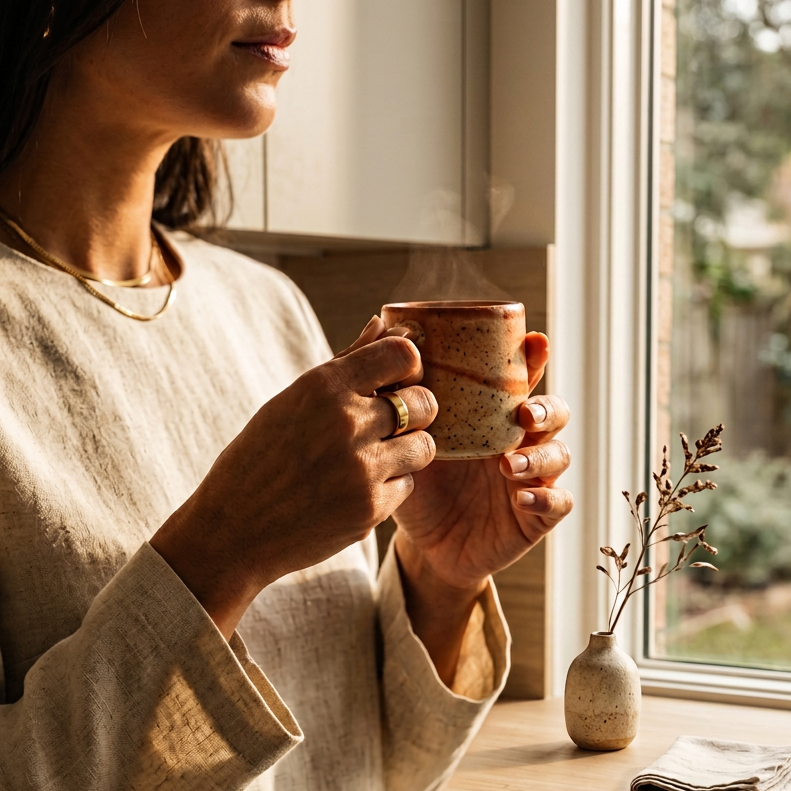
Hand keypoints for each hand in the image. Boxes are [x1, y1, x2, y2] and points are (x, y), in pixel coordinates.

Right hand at [151, 323, 437, 638]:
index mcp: (324, 387)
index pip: (404, 354)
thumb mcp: (292, 401)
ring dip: (407, 451)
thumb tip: (383, 323)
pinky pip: (407, 486)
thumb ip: (346, 362)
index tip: (396, 382)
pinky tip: (357, 489)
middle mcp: (347, 422)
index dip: (407, 367)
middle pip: (425, 402)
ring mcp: (362, 468)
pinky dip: (389, 487)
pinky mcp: (370, 509)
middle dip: (415, 411)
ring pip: (425, 446)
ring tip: (375, 458)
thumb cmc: (258, 459)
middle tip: (390, 424)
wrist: (232, 532)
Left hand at [392, 332, 572, 682]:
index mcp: (493, 419)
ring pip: (560, 455)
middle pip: (554, 413)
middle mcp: (518, 443)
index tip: (535, 343)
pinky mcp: (534, 516)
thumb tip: (379, 324)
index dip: (534, 361)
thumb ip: (397, 390)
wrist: (423, 546)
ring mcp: (531, 479)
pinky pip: (558, 503)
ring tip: (508, 465)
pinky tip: (521, 498)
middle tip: (522, 412)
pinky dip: (546, 498)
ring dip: (541, 456)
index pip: (522, 383)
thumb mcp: (405, 438)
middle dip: (545, 408)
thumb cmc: (419, 485)